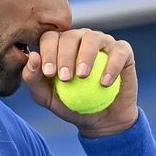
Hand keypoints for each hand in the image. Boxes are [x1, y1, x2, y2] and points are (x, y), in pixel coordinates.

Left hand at [23, 28, 139, 136]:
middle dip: (64, 55)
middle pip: (70, 36)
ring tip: (83, 76)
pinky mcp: (123, 52)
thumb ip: (33, 78)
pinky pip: (119, 52)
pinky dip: (112, 66)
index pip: (50, 38)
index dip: (48, 52)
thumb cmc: (71, 105)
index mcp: (60, 45)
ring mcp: (103, 43)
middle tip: (65, 78)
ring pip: (93, 38)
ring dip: (86, 56)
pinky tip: (104, 83)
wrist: (102, 119)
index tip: (49, 74)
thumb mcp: (47, 98)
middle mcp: (81, 39)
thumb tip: (32, 56)